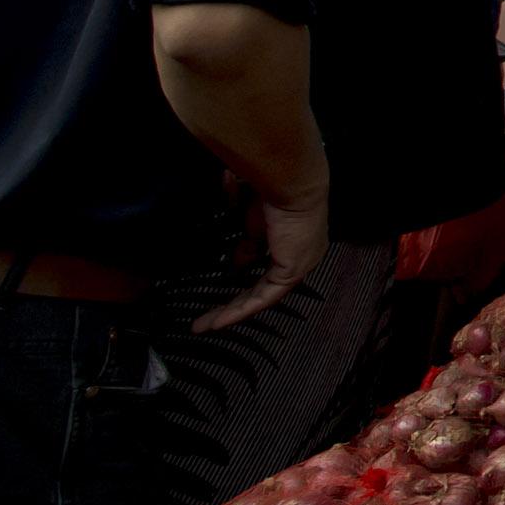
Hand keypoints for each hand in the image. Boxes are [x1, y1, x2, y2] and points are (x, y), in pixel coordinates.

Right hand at [195, 185, 327, 332]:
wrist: (290, 179)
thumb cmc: (273, 184)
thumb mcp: (251, 215)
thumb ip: (245, 237)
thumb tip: (236, 259)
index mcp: (290, 236)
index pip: (264, 264)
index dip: (241, 275)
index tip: (220, 281)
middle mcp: (298, 252)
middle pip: (261, 285)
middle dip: (232, 301)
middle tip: (208, 316)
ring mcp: (299, 262)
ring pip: (261, 296)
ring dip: (231, 312)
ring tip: (205, 325)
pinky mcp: (293, 270)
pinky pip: (264, 297)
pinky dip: (239, 310)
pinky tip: (218, 321)